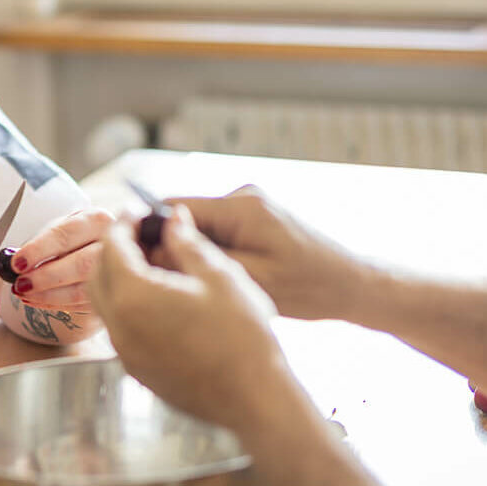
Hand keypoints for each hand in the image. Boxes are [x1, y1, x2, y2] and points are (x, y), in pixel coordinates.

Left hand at [5, 208, 112, 318]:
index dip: (40, 250)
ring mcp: (118, 272)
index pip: (67, 234)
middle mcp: (112, 245)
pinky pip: (82, 305)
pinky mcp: (112, 294)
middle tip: (20, 284)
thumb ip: (37, 244)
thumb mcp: (61, 230)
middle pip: (80, 264)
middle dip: (45, 277)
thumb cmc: (77, 238)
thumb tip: (3, 260)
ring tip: (23, 293)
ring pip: (83, 289)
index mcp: (97, 220)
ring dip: (48, 295)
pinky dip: (55, 304)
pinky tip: (36, 300)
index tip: (17, 262)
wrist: (104, 250)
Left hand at [89, 206, 301, 435]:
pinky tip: (158, 300)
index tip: (138, 211)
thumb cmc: (242, 335)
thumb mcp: (219, 276)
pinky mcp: (137, 372)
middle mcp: (119, 326)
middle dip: (114, 250)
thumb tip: (173, 219)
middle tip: (140, 234)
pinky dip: (128, 307)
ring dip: (118, 279)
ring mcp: (125, 353)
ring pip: (105, 305)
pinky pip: (120, 330)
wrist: (254, 397)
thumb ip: (188, 242)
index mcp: (133, 296)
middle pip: (98, 275)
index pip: (112, 247)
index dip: (124, 223)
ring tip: (150, 264)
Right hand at [165, 187, 372, 321]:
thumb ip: (199, 261)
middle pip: (183, 218)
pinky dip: (212, 256)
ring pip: (199, 229)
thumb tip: (151, 249)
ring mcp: (250, 207)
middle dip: (170, 248)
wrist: (353, 286)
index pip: (172, 208)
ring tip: (200, 286)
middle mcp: (243, 197)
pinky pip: (218, 234)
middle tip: (167, 283)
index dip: (147, 233)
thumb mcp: (249, 280)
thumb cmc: (310, 288)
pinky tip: (222, 281)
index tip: (133, 262)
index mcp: (241, 206)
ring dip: (193, 255)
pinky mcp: (256, 220)